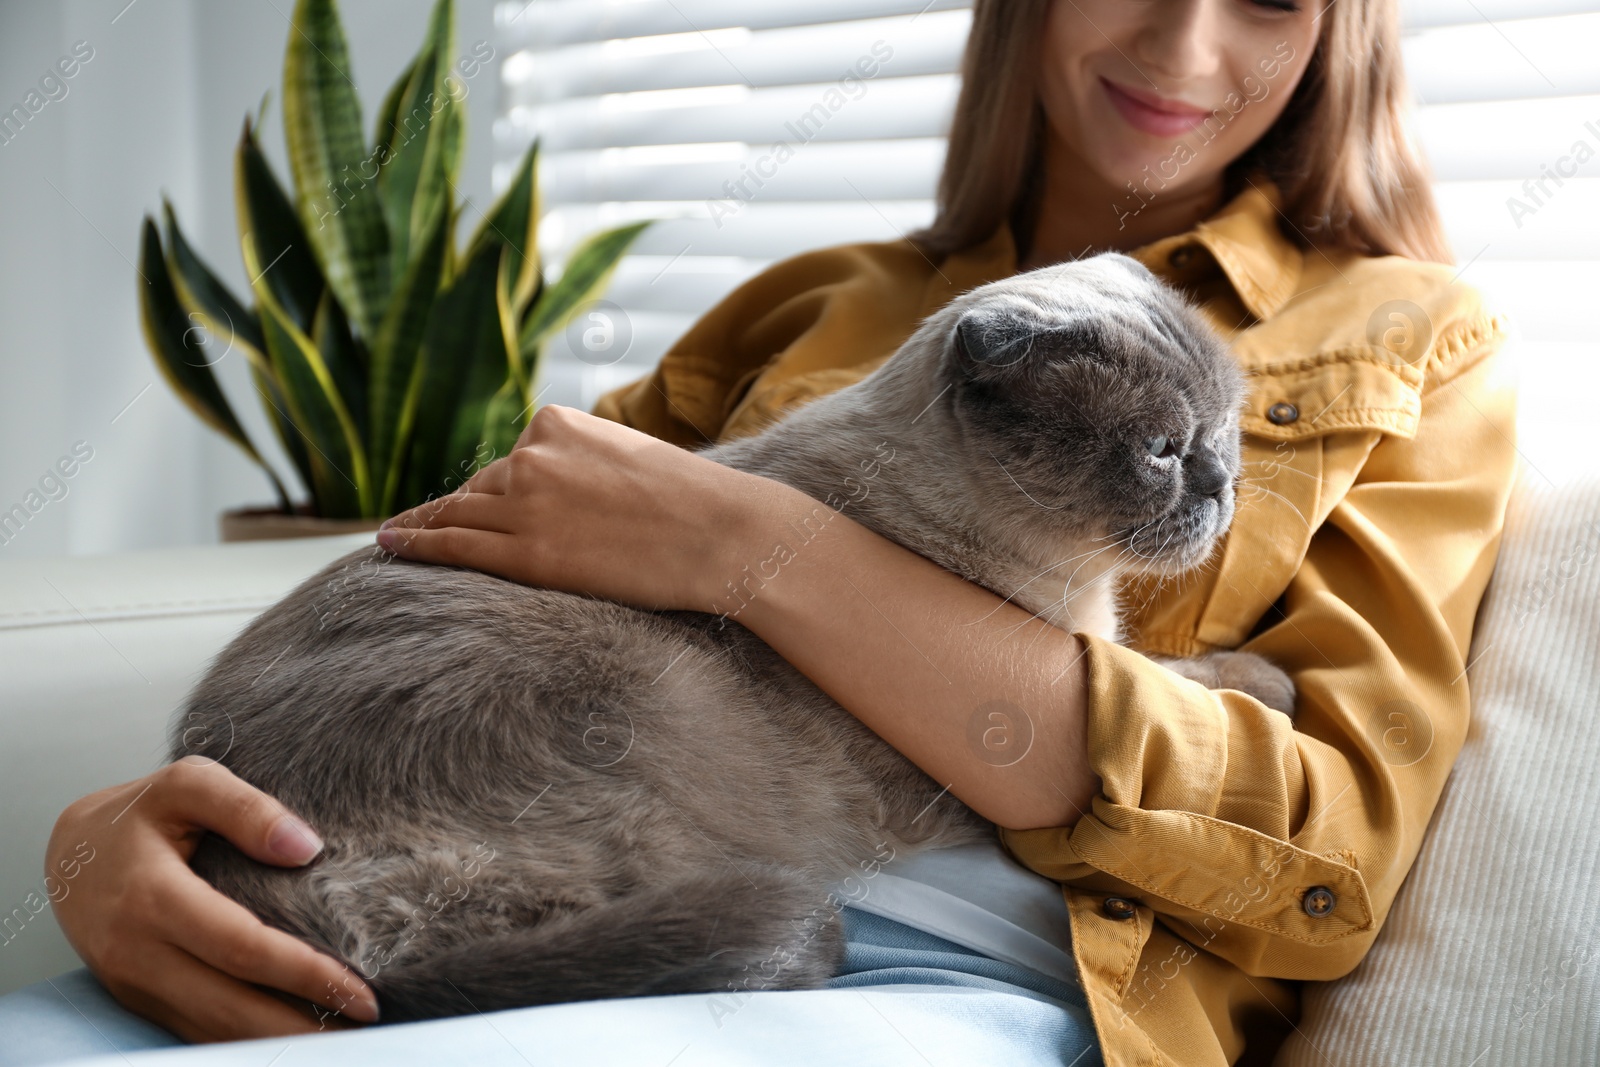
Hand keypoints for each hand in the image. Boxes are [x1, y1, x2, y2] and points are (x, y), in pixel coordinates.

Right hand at [47, 757, 379, 1040]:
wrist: (71, 852)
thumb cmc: (140, 813)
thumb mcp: (187, 784)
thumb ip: (245, 807)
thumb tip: (306, 847)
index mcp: (153, 897)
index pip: (242, 948)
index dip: (304, 973)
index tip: (359, 987)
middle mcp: (138, 953)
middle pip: (230, 1007)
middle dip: (301, 1025)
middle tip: (364, 1021)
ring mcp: (135, 984)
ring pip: (212, 1031)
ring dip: (277, 1041)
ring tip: (341, 1036)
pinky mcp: (139, 999)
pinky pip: (196, 1032)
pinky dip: (245, 1040)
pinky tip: (292, 1034)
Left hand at [377, 404, 784, 610]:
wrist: (724, 533)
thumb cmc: (695, 502)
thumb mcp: (631, 456)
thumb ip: (587, 463)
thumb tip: (569, 491)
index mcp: (558, 423)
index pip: (512, 458)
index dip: (496, 488)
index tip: (477, 501)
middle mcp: (531, 455)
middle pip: (480, 487)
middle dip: (465, 509)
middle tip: (422, 526)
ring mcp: (525, 503)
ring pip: (457, 514)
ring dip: (425, 525)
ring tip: (393, 537)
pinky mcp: (526, 552)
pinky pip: (453, 545)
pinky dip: (415, 544)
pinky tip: (389, 544)